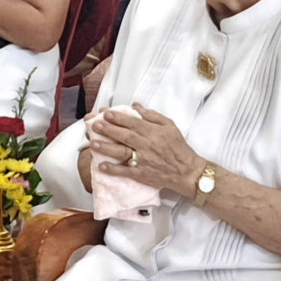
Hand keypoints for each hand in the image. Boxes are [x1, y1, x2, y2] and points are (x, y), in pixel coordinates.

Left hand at [88, 104, 202, 195]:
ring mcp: (144, 160)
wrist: (186, 171)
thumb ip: (152, 115)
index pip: (133, 123)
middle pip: (124, 136)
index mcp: (153, 132)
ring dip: (107, 148)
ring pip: (123, 153)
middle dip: (108, 130)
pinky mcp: (142, 174)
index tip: (105, 113)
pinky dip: (114, 169)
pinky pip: (126, 171)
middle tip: (94, 125)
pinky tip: (102, 166)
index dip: (118, 118)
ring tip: (93, 143)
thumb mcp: (169, 126)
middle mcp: (147, 145)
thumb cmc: (178, 147)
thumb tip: (136, 106)